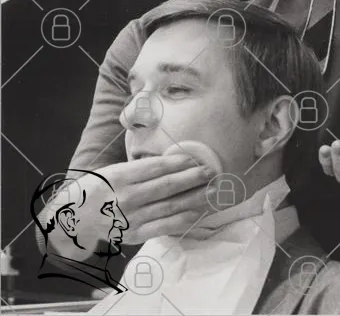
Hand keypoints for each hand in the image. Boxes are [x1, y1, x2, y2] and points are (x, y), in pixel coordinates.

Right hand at [80, 155, 215, 244]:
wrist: (74, 221)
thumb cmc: (97, 189)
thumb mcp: (112, 171)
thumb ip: (138, 169)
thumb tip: (170, 163)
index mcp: (120, 176)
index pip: (155, 167)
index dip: (177, 163)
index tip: (194, 158)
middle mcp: (127, 197)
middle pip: (166, 186)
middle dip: (192, 178)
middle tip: (210, 171)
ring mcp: (133, 217)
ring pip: (170, 206)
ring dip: (194, 198)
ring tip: (211, 190)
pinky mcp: (136, 234)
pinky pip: (164, 226)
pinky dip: (182, 219)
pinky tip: (197, 212)